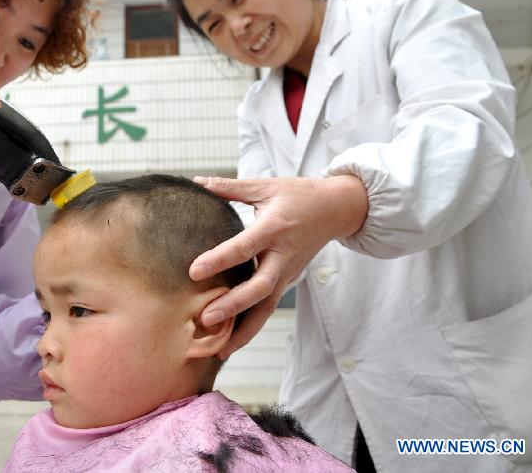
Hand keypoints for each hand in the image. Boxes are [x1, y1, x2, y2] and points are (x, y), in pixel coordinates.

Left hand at [190, 175, 367, 357]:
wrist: (336, 210)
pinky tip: (231, 343)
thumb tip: (197, 182)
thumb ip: (230, 187)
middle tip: (206, 318)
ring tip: (219, 349)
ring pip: (267, 307)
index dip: (220, 258)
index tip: (194, 270)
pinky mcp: (288, 281)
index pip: (245, 246)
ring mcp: (288, 272)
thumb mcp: (266, 186)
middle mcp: (282, 255)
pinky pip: (269, 308)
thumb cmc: (298, 195)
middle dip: (234, 305)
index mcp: (274, 227)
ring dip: (244, 330)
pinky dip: (252, 327)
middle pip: (260, 286)